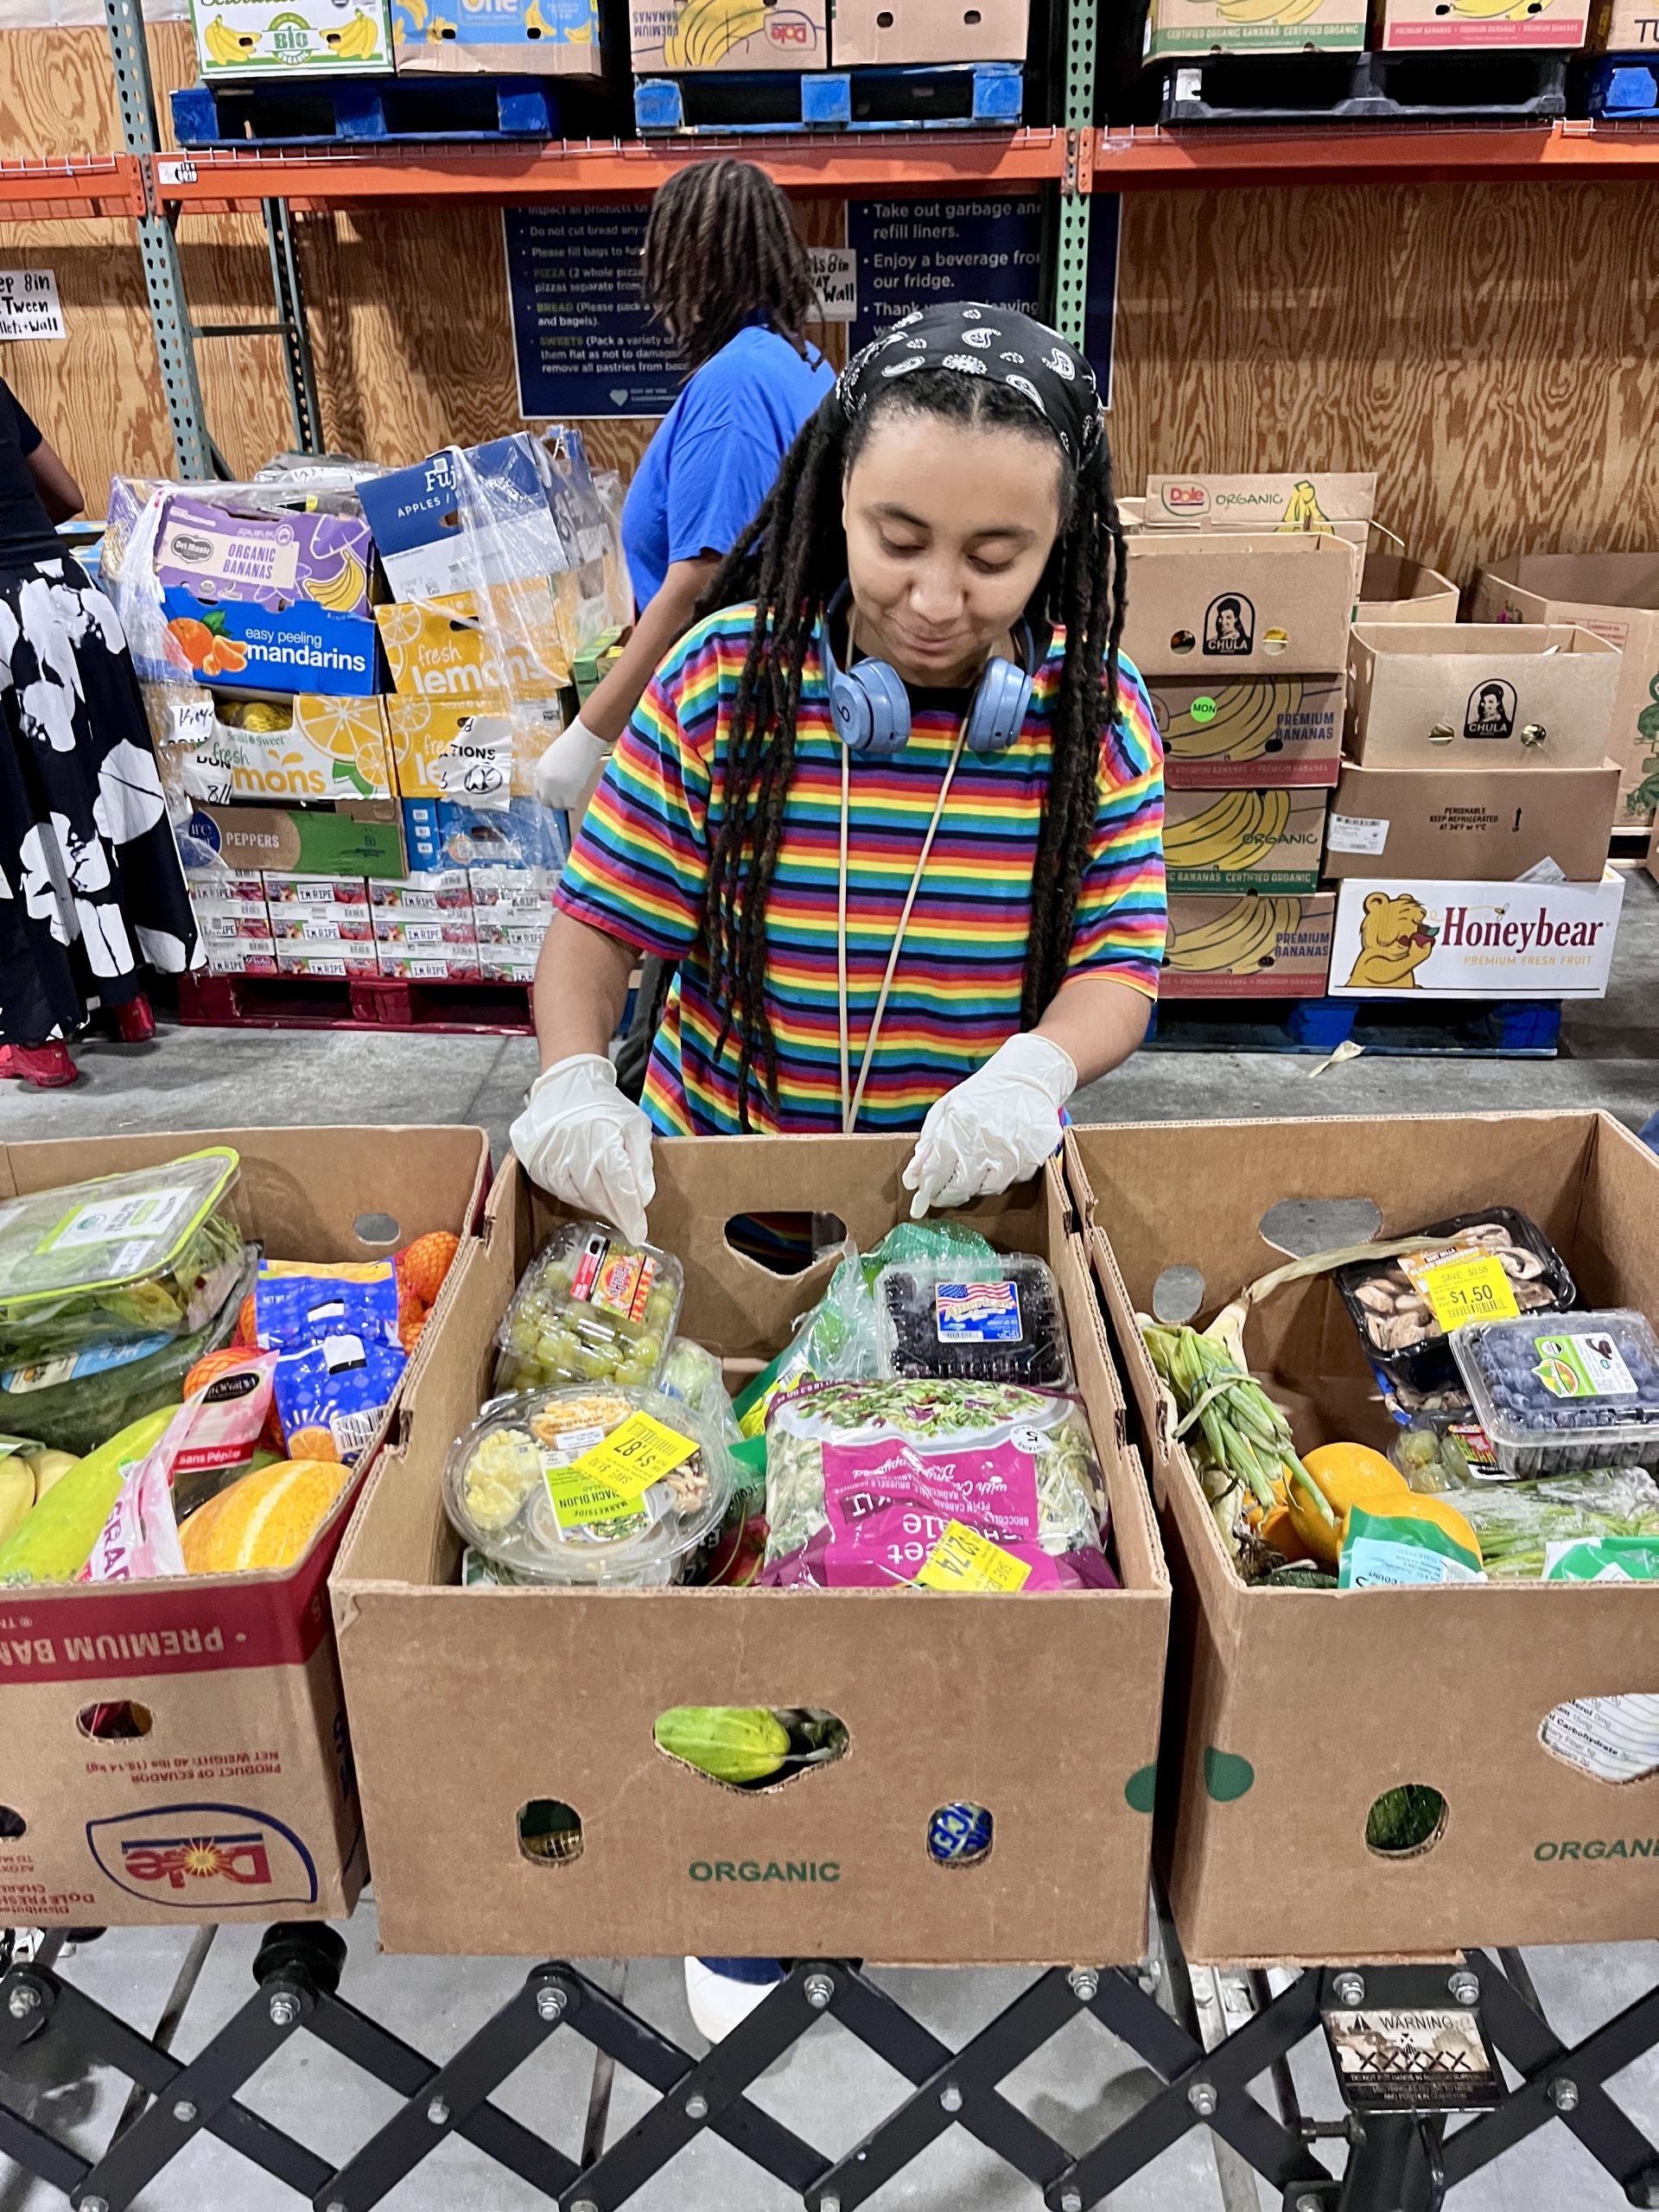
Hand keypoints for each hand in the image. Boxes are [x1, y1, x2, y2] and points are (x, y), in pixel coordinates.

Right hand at [509, 1053, 654, 1242]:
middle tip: (629, 1222)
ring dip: (597, 1206)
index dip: (630, 1214)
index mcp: (601, 1140)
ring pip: (577, 1197)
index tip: (639, 1233)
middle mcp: (573, 1151)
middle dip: (616, 1213)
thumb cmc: (605, 1105)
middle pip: (598, 1196)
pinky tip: (589, 1194)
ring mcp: (551, 1159)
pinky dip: (577, 1197)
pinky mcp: (537, 1163)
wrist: (565, 1085)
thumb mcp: (635, 1124)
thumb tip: (644, 1197)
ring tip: (611, 1206)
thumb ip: (641, 1161)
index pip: (619, 1187)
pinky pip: (559, 1191)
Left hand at [534, 716, 612, 810]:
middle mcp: (544, 782)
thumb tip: (556, 781)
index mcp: (539, 771)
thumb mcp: (554, 758)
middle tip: (563, 801)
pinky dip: (571, 807)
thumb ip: (551, 771)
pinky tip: (576, 804)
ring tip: (570, 802)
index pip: (538, 791)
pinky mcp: (568, 793)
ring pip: (555, 805)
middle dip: (553, 802)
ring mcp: (555, 788)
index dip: (546, 795)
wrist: (583, 742)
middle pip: (545, 801)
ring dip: (562, 805)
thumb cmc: (572, 745)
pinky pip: (567, 806)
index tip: (554, 796)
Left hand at [903, 1034, 1077, 1219]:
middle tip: (944, 1194)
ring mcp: (1010, 1153)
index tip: (926, 1194)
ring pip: (986, 1189)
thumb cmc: (982, 1095)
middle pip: (960, 1188)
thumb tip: (911, 1179)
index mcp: (957, 1128)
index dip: (929, 1188)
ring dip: (976, 1185)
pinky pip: (1011, 1181)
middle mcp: (983, 1143)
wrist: (1027, 1079)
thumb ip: (927, 1144)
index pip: (935, 1172)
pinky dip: (1001, 1175)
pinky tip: (1000, 1158)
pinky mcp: (1031, 1159)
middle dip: (948, 1195)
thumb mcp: (946, 1110)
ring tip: (974, 1168)